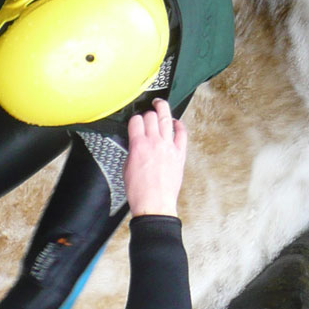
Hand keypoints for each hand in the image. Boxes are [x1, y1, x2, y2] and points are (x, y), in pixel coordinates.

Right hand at [125, 99, 187, 216]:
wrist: (154, 204)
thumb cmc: (139, 191)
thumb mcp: (126, 167)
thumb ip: (132, 150)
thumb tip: (136, 143)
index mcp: (138, 146)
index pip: (136, 121)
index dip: (135, 118)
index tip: (135, 120)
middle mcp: (154, 143)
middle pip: (151, 117)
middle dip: (148, 112)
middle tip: (148, 111)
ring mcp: (169, 147)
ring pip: (166, 119)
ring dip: (163, 109)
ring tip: (160, 104)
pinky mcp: (179, 154)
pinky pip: (182, 133)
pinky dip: (179, 125)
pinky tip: (176, 122)